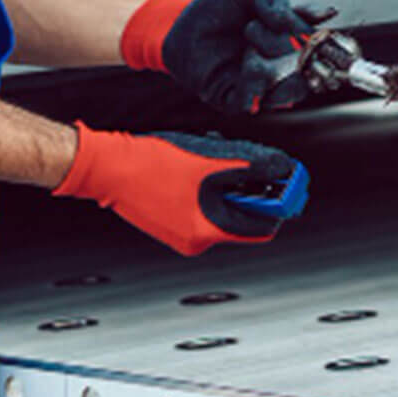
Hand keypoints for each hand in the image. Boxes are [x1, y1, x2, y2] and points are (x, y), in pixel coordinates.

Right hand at [53, 123, 307, 256]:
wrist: (107, 167)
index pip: (260, 227)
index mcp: (206, 232)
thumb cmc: (151, 165)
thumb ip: (247, 168)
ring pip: (219, 207)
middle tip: (255, 163)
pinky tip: (196, 162)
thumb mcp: (207, 161)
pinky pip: (200, 206)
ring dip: (226, 183)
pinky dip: (206, 186)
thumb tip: (279, 169)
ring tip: (215, 155)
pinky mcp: (168, 221)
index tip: (289, 184)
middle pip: (240, 216)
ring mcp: (179, 233)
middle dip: (250, 188)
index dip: (278, 203)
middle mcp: (195, 240)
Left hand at [120, 0, 335, 113]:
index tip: (318, 35)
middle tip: (255, 27)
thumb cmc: (217, 9)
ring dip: (273, 65)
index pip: (321, 49)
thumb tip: (292, 21)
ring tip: (250, 46)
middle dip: (286, 46)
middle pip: (309, 70)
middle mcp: (280, 64)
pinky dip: (254, 83)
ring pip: (289, 91)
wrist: (180, 23)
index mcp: (290, 38)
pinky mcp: (237, 98)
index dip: (323, 45)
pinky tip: (245, 65)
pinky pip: (256, 101)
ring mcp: (261, 83)